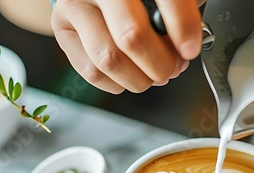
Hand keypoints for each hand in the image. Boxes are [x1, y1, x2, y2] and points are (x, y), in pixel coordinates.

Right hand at [51, 0, 204, 93]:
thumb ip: (180, 12)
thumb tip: (188, 44)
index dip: (182, 27)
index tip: (190, 49)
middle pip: (131, 36)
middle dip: (160, 64)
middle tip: (172, 69)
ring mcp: (76, 6)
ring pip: (109, 60)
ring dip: (140, 80)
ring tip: (153, 75)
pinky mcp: (63, 28)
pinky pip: (92, 71)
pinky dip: (118, 83)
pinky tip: (129, 74)